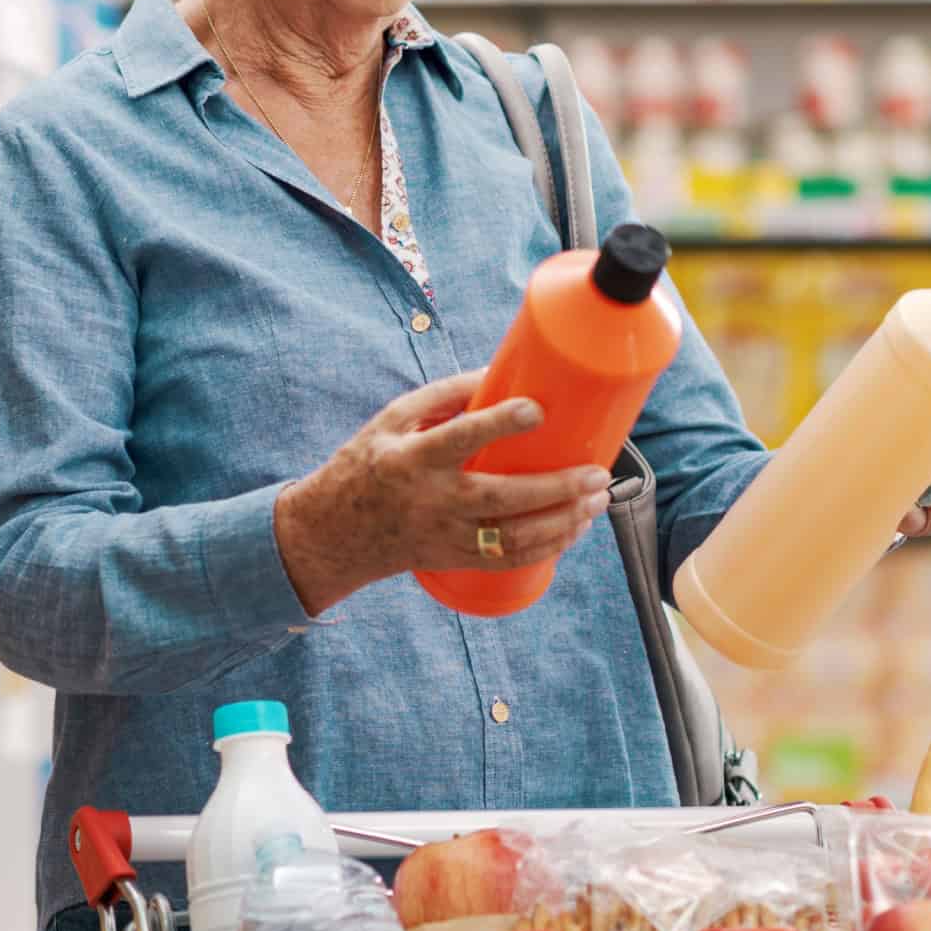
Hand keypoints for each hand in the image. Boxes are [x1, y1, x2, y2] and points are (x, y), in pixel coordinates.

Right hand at [274, 371, 615, 615]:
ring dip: (562, 522)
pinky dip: (546, 549)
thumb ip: (444, 396)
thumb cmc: (367, 464)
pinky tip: (573, 530)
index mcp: (413, 458)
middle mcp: (431, 500)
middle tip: (597, 473)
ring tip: (597, 500)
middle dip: (557, 489)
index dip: (500, 423)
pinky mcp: (454, 559)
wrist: (333, 533)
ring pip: (513, 538)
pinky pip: (507, 560)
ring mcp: (445, 535)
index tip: (538, 409)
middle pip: (502, 498)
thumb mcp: (392, 420)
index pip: (459, 438)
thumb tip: (499, 370)